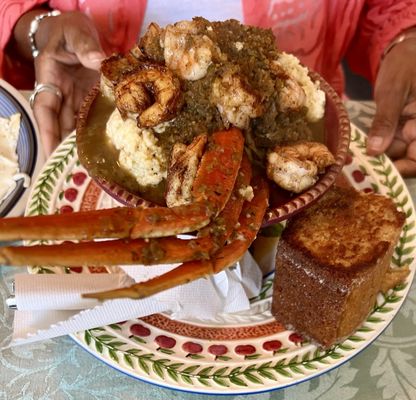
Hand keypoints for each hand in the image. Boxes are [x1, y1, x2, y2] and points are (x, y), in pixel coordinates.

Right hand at [31, 12, 104, 154]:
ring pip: (78, 127)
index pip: (46, 111)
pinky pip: (95, 119)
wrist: (78, 31)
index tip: (51, 153)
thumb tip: (99, 62)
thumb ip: (85, 47)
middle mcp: (63, 95)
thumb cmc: (69, 30)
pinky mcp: (94, 99)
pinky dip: (99, 133)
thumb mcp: (74, 33)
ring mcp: (79, 99)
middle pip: (62, 126)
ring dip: (84, 146)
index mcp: (50, 79)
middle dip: (67, 149)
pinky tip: (109, 147)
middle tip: (75, 172)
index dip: (48, 133)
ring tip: (93, 167)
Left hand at [366, 35, 415, 176]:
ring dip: (379, 159)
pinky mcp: (404, 130)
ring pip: (400, 155)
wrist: (406, 51)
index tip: (378, 171)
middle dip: (387, 165)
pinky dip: (377, 149)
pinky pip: (393, 145)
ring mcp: (415, 131)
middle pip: (412, 159)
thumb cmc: (405, 63)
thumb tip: (375, 151)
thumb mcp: (392, 91)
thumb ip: (386, 121)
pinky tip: (360, 151)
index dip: (405, 168)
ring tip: (354, 160)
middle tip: (359, 167)